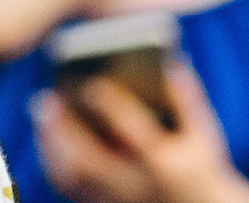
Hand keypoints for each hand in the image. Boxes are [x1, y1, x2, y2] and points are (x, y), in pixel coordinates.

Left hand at [34, 70, 248, 202]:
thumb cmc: (201, 167)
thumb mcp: (204, 135)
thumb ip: (187, 99)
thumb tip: (169, 60)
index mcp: (163, 165)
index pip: (132, 133)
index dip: (111, 107)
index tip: (90, 82)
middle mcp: (136, 188)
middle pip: (91, 159)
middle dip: (67, 127)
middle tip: (49, 96)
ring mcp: (118, 202)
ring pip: (74, 176)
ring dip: (53, 141)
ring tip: (43, 107)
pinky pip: (70, 188)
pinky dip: (54, 158)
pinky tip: (48, 133)